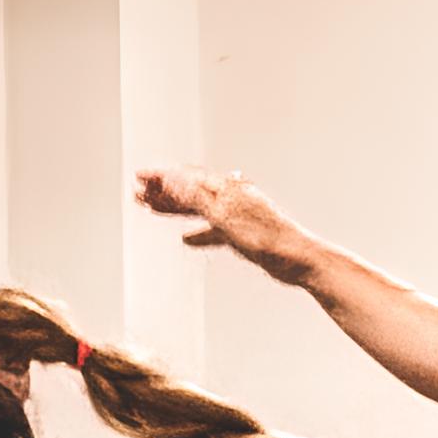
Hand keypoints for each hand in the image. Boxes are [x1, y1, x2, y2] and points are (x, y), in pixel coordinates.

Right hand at [135, 168, 314, 284]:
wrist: (300, 260)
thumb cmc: (269, 240)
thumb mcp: (227, 218)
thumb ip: (199, 199)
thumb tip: (172, 179)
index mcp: (226, 190)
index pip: (187, 178)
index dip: (162, 177)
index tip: (139, 177)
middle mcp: (231, 198)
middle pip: (191, 191)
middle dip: (163, 191)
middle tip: (138, 193)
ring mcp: (237, 216)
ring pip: (199, 209)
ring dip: (175, 208)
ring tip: (152, 209)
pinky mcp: (242, 235)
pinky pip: (212, 229)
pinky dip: (197, 232)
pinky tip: (186, 238)